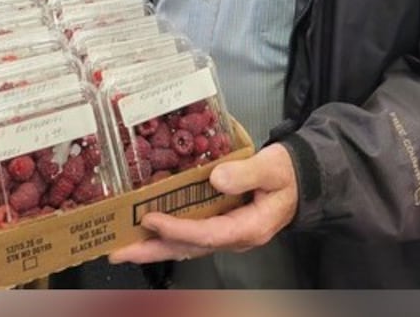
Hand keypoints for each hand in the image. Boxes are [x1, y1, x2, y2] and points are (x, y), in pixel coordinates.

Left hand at [108, 143, 297, 263]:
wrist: (300, 180)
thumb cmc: (287, 174)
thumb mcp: (274, 168)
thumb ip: (247, 173)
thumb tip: (215, 178)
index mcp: (249, 228)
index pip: (208, 234)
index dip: (177, 229)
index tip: (150, 219)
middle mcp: (234, 238)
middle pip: (188, 248)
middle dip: (152, 250)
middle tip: (118, 251)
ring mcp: (225, 234)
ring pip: (185, 245)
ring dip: (154, 246)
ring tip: (122, 246)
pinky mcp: (219, 225)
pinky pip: (189, 234)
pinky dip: (166, 235)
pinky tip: (146, 232)